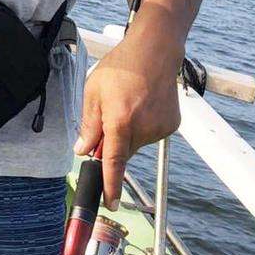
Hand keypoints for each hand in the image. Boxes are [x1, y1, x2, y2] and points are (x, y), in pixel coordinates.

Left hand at [74, 27, 181, 210]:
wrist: (154, 52)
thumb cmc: (120, 67)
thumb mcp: (93, 92)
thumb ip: (89, 126)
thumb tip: (84, 151)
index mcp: (120, 120)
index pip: (114, 162)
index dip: (110, 185)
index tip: (110, 203)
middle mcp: (143, 128)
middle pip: (123, 151)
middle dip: (114, 142)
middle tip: (110, 115)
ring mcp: (160, 128)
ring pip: (136, 143)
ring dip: (128, 133)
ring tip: (129, 102)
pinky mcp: (171, 125)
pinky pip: (150, 135)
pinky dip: (143, 126)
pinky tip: (142, 105)